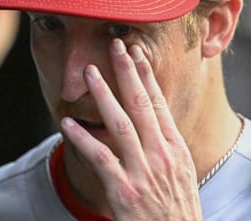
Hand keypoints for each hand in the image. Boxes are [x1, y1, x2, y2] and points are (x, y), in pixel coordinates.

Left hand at [60, 38, 201, 220]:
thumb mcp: (182, 174)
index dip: (146, 75)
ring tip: (89, 73)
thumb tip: (153, 121)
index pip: (159, 103)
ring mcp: (142, 172)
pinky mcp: (124, 190)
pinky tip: (67, 124)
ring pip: (119, 123)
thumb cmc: (178, 213)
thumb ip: (166, 146)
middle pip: (141, 104)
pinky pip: (99, 158)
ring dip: (103, 94)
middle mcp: (161, 155)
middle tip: (115, 46)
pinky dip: (82, 139)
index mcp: (175, 149)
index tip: (136, 53)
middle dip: (127, 72)